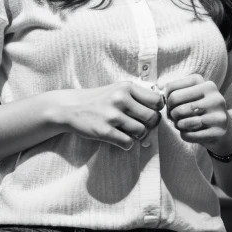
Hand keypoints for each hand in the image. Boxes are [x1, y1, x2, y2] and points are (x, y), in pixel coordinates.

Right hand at [49, 81, 163, 150]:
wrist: (70, 107)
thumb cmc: (98, 99)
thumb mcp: (117, 89)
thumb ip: (136, 95)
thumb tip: (161, 107)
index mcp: (126, 87)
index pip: (157, 100)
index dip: (156, 110)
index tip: (149, 113)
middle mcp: (120, 99)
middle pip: (152, 118)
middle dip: (149, 125)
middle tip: (141, 126)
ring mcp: (112, 116)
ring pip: (141, 132)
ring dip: (138, 136)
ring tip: (129, 132)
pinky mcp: (104, 131)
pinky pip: (128, 143)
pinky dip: (127, 144)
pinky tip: (120, 139)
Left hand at [162, 73, 231, 152]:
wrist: (223, 130)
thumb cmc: (202, 111)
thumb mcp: (193, 96)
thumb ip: (177, 92)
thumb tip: (160, 99)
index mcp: (206, 84)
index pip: (172, 88)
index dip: (166, 100)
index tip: (171, 105)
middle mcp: (215, 97)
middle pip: (175, 103)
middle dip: (171, 113)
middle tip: (175, 117)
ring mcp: (218, 115)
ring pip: (182, 121)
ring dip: (177, 125)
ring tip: (182, 125)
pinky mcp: (218, 131)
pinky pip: (189, 135)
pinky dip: (184, 135)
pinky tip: (189, 133)